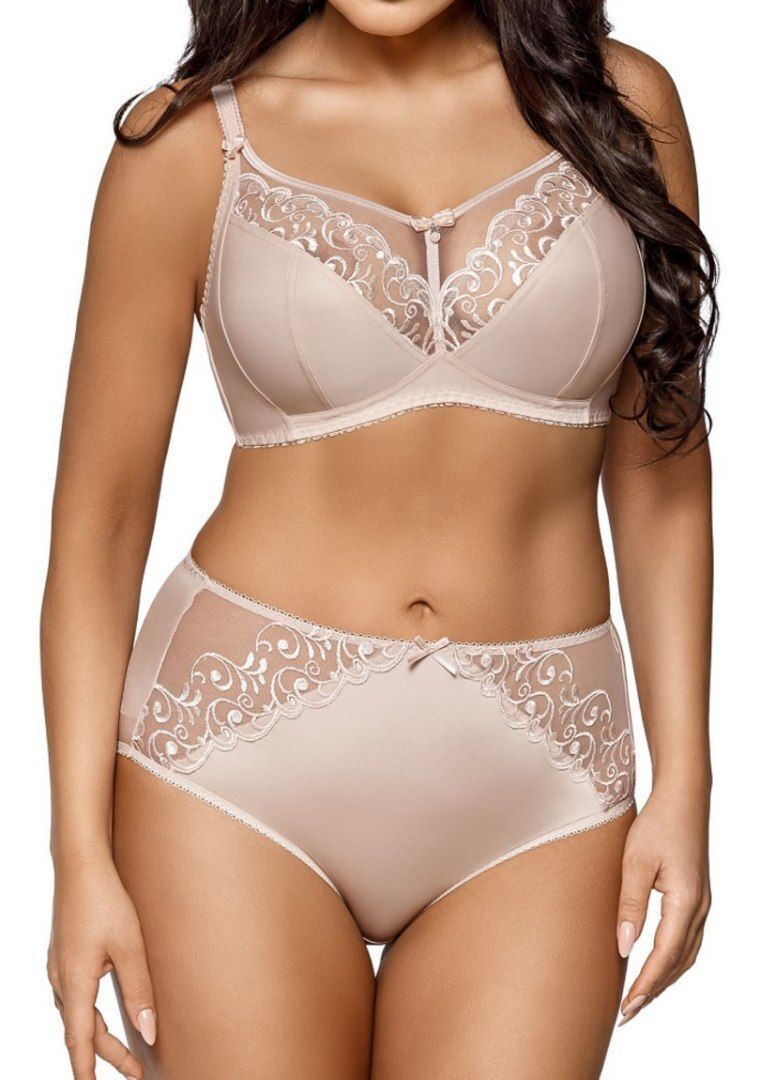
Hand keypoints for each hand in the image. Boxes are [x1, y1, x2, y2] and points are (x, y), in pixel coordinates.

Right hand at [47, 855, 155, 1078]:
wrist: (80, 864)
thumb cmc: (105, 900)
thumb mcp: (130, 947)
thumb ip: (139, 991)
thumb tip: (149, 1032)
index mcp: (74, 983)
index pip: (80, 1041)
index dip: (90, 1069)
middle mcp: (61, 979)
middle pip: (82, 1030)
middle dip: (107, 1055)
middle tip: (136, 1072)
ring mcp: (59, 966)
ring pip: (76, 1013)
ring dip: (97, 1035)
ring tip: (122, 1050)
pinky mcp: (64, 953)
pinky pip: (74, 995)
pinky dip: (89, 1013)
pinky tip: (99, 1011)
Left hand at [616, 785, 710, 1025]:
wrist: (683, 797)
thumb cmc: (657, 823)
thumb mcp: (635, 861)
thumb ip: (630, 905)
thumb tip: (624, 948)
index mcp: (686, 901)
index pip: (665, 956)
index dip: (646, 984)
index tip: (627, 1006)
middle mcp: (700, 908)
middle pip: (679, 962)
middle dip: (654, 989)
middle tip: (627, 1011)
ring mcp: (702, 903)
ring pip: (686, 954)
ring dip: (664, 977)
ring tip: (639, 996)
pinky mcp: (696, 896)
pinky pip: (687, 939)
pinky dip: (672, 959)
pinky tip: (654, 963)